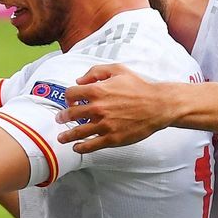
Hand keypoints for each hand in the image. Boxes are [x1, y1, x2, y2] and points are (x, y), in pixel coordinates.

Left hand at [56, 64, 178, 152]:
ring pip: (77, 132)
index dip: (68, 98)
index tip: (69, 102)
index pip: (70, 94)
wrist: (157, 105)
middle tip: (60, 119)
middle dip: (62, 117)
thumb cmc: (139, 87)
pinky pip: (90, 145)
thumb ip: (96, 72)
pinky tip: (77, 147)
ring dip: (66, 135)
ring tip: (62, 138)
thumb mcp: (118, 70)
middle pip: (70, 115)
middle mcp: (97, 108)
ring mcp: (104, 125)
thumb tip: (80, 80)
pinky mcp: (111, 138)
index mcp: (97, 90)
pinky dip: (81, 147)